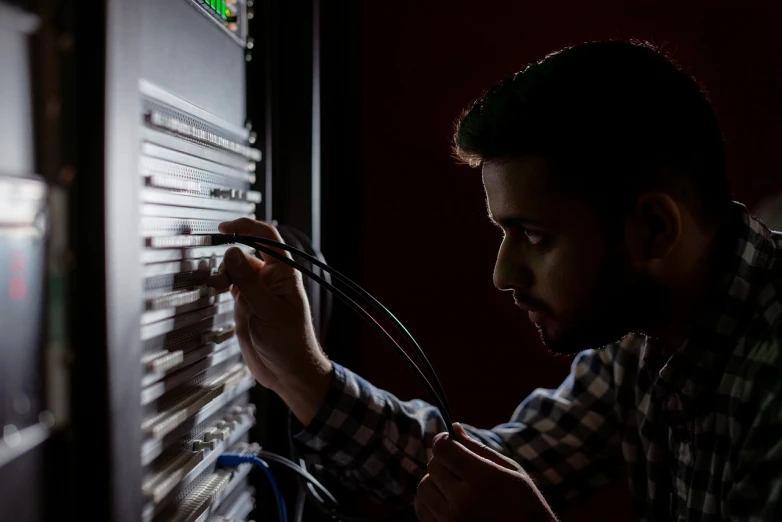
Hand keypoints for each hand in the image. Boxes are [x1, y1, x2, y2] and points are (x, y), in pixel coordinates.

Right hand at [208, 218, 331, 423]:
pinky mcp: (247, 305)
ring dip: (223, 274)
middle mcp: (270, 279)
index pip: (266, 238)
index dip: (246, 227)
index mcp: (284, 274)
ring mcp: (258, 292)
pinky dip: (222, 285)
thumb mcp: (267, 310)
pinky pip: (232, 286)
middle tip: (219, 274)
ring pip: (236, 270)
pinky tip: (216, 290)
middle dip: (229, 257)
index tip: (224, 228)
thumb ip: (248, 282)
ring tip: (217, 286)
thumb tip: (233, 252)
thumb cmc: (290, 343)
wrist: (288, 372)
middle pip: (246, 253)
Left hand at [415, 423, 557, 521]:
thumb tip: (453, 428)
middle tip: (458, 466)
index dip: (444, 441)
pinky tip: (446, 501)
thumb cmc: (525, 503)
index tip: (449, 442)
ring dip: (434, 481)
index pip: (443, 449)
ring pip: (423, 487)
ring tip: (453, 486)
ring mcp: (451, 521)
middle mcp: (463, 501)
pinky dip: (429, 501)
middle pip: (433, 466)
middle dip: (443, 461)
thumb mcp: (511, 470)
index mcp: (482, 479)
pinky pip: (422, 509)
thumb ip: (478, 448)